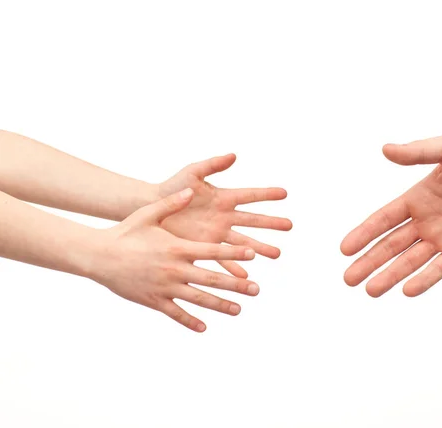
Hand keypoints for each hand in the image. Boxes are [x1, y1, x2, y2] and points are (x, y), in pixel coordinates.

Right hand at [88, 188, 258, 331]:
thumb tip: (191, 191)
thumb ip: (171, 204)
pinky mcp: (153, 301)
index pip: (212, 252)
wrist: (97, 256)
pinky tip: (204, 328)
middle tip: (256, 289)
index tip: (253, 255)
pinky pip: (175, 313)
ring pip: (198, 299)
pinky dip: (189, 321)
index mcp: (177, 248)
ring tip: (239, 309)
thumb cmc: (124, 232)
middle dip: (236, 285)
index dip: (234, 254)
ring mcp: (164, 287)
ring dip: (220, 305)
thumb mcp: (148, 214)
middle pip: (212, 279)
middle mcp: (174, 269)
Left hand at [157, 154, 291, 277]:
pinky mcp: (205, 247)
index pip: (250, 195)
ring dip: (259, 248)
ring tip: (276, 254)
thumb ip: (212, 165)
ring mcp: (217, 233)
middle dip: (271, 223)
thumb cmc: (172, 188)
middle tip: (289, 226)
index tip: (285, 193)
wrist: (152, 208)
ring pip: (243, 242)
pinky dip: (234, 267)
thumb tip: (234, 155)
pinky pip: (223, 259)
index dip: (267, 194)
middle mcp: (224, 216)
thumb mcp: (192, 173)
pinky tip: (245, 275)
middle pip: (252, 220)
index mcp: (223, 198)